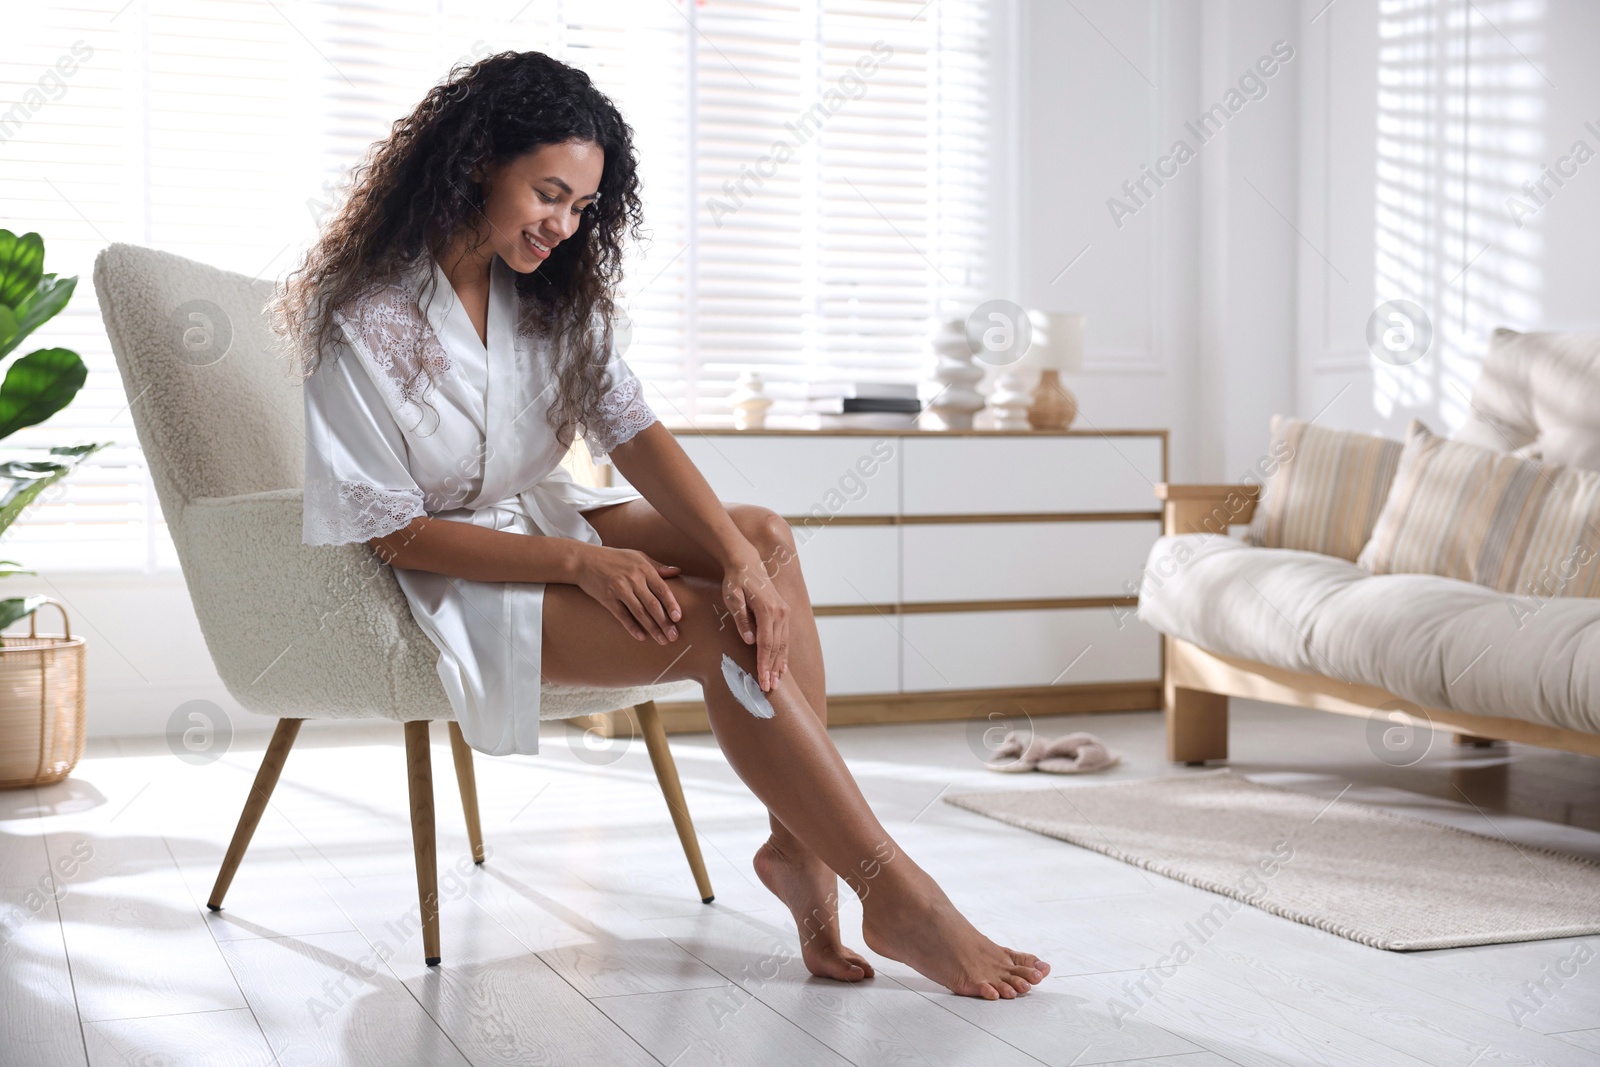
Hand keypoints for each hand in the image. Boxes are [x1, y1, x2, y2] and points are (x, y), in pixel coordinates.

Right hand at [572, 545, 683, 643]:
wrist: (584, 560)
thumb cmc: (613, 558)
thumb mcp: (637, 557)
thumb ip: (658, 566)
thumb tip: (678, 571)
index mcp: (643, 569)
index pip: (662, 589)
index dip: (672, 604)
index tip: (679, 618)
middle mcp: (633, 580)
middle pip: (653, 604)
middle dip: (665, 622)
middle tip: (674, 636)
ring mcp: (620, 589)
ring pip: (640, 612)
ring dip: (652, 628)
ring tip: (662, 640)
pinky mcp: (607, 598)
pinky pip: (622, 616)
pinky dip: (632, 627)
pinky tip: (641, 636)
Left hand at [719, 550, 788, 691]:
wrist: (747, 562)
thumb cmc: (735, 580)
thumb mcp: (732, 598)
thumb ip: (741, 619)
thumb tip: (749, 640)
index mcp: (768, 610)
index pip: (766, 644)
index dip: (764, 665)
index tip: (761, 681)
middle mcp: (780, 612)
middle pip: (777, 647)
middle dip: (773, 670)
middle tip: (768, 689)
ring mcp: (784, 612)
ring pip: (783, 644)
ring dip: (780, 664)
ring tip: (776, 682)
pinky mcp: (784, 612)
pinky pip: (785, 637)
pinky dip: (783, 653)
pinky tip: (782, 666)